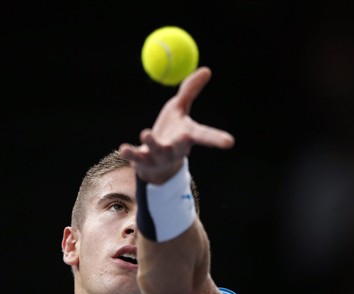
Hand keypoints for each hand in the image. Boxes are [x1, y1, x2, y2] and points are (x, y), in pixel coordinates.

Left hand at [119, 66, 234, 183]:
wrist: (155, 163)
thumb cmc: (171, 132)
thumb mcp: (179, 110)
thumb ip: (190, 91)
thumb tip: (207, 70)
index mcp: (187, 136)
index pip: (204, 136)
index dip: (217, 139)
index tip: (230, 142)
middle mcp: (175, 148)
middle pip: (182, 145)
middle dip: (183, 142)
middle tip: (186, 136)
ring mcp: (159, 156)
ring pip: (157, 149)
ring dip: (152, 142)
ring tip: (146, 133)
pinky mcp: (142, 160)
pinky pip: (135, 156)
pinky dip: (129, 152)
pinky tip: (123, 148)